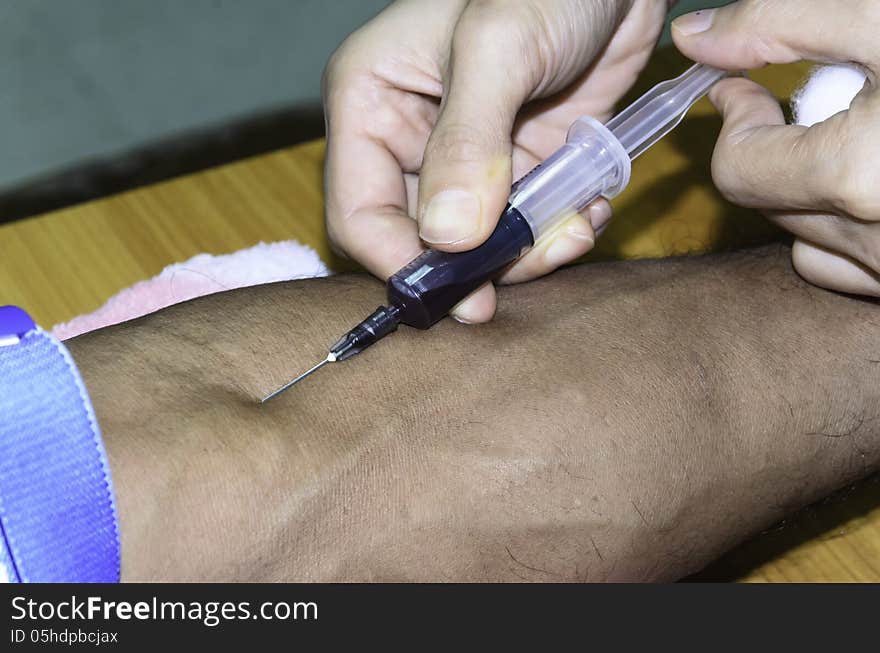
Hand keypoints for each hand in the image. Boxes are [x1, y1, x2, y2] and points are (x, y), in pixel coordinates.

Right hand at [323, 0, 668, 321]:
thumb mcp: (498, 45)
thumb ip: (468, 140)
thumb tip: (448, 237)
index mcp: (372, 102)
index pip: (358, 212)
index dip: (401, 263)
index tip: (459, 294)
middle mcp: (411, 137)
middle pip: (420, 241)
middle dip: (474, 266)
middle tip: (529, 267)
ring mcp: (469, 159)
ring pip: (479, 246)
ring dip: (528, 252)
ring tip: (574, 228)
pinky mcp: (521, 166)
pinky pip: (528, 226)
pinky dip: (559, 231)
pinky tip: (589, 206)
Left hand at [672, 0, 879, 295]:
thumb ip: (779, 23)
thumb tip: (692, 37)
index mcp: (857, 178)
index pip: (738, 171)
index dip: (736, 122)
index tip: (743, 92)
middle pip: (769, 209)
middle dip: (772, 152)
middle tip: (804, 106)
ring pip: (814, 249)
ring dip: (809, 198)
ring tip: (850, 139)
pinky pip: (861, 270)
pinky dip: (855, 230)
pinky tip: (873, 179)